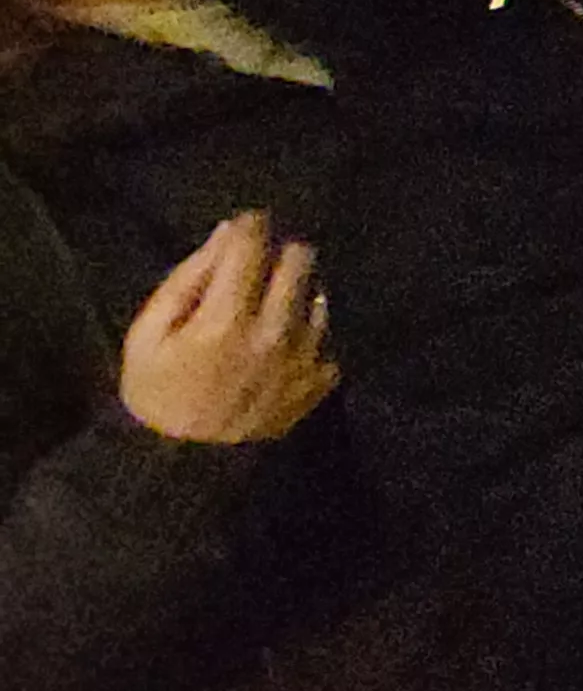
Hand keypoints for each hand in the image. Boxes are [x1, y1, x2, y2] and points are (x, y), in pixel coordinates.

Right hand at [120, 215, 337, 444]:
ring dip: (296, 293)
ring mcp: (305, 358)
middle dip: (280, 253)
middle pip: (301, 258)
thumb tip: (227, 233)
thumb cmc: (156, 393)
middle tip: (259, 269)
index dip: (250, 225)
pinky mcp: (322, 381)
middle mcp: (276, 332)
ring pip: (319, 294)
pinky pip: (326, 338)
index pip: (254, 244)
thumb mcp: (148, 335)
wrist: (184, 465)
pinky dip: (308, 334)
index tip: (246, 225)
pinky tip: (282, 347)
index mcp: (226, 319)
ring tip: (268, 312)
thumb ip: (188, 279)